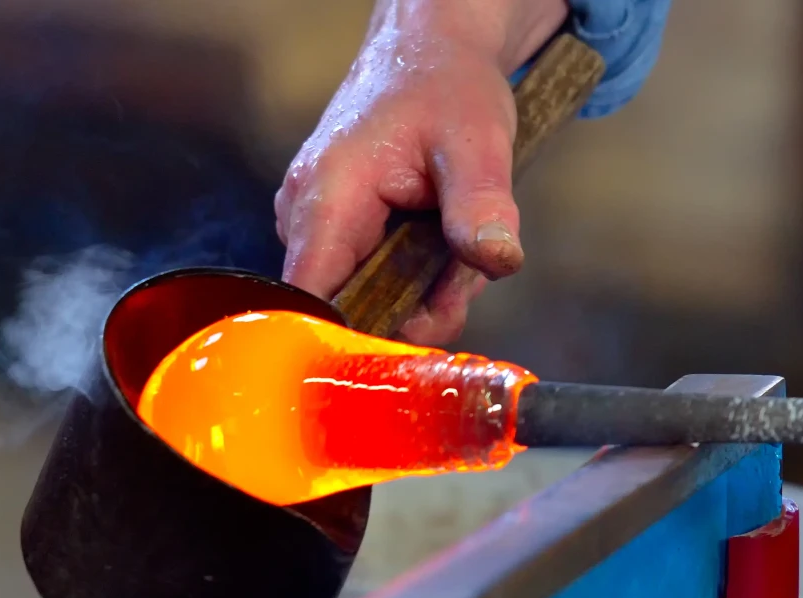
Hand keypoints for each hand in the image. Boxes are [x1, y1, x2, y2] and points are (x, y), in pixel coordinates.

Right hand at [275, 0, 568, 344]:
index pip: (313, 304)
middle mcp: (305, 218)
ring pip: (367, 299)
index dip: (357, 340)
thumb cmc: (445, 84)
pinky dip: (415, 275)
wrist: (430, 49)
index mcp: (326, 198)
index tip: (416, 341)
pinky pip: (372, 279)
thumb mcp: (477, 141)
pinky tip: (440, 242)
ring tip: (455, 243)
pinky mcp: (335, 231)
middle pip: (350, 311)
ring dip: (422, 291)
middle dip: (416, 308)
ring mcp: (316, 225)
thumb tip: (497, 261)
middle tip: (463, 273)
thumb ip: (481, 205)